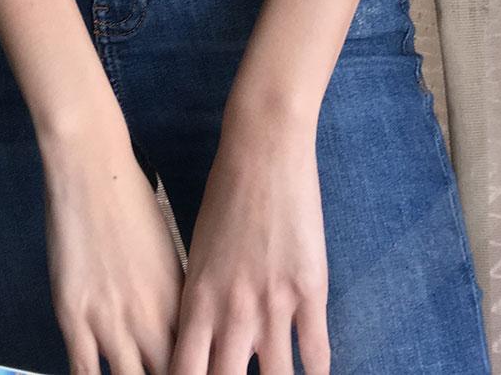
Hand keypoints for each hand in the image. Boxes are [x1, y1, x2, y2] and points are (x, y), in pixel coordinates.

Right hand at [39, 122, 183, 374]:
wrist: (94, 168)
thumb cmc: (131, 200)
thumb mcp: (167, 252)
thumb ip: (173, 298)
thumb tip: (176, 328)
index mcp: (179, 301)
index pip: (194, 360)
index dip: (194, 369)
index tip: (192, 369)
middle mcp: (150, 318)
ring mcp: (110, 320)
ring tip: (129, 374)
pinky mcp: (74, 316)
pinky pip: (83, 373)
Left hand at [168, 115, 329, 374]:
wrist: (263, 148)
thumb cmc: (225, 195)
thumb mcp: (200, 253)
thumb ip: (203, 304)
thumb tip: (211, 348)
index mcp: (197, 299)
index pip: (184, 374)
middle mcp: (232, 310)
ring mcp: (273, 302)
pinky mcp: (310, 289)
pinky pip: (316, 354)